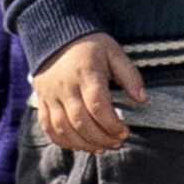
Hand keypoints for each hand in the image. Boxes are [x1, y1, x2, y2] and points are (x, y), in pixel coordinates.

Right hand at [33, 33, 136, 157]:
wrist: (55, 35)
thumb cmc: (90, 45)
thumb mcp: (113, 52)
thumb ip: (129, 75)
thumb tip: (142, 99)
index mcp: (86, 73)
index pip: (98, 105)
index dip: (112, 124)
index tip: (125, 132)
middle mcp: (65, 86)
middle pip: (80, 121)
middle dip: (101, 138)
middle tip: (117, 143)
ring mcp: (50, 95)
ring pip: (63, 128)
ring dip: (83, 144)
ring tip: (101, 148)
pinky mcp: (42, 100)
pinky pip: (47, 127)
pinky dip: (62, 141)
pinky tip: (79, 145)